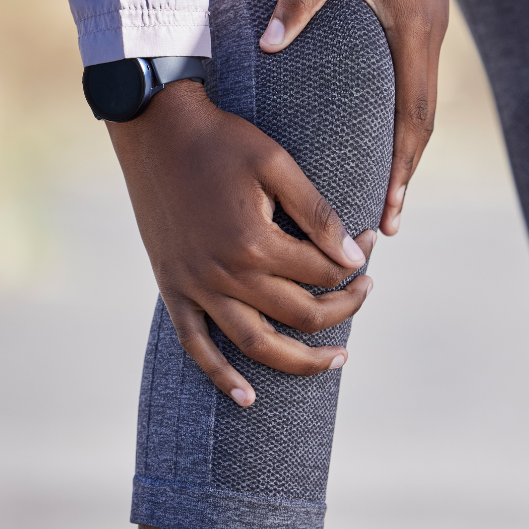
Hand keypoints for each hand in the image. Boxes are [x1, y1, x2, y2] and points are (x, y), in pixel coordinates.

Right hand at [108, 80, 375, 407]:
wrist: (157, 130)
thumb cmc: (223, 140)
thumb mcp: (277, 164)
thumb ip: (316, 213)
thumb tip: (354, 256)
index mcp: (255, 242)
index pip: (322, 273)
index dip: (355, 263)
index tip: (370, 241)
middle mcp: (225, 274)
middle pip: (299, 314)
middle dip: (343, 307)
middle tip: (367, 292)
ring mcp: (196, 287)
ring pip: (255, 345)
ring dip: (299, 361)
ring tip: (336, 361)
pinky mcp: (173, 289)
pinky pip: (196, 346)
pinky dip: (221, 375)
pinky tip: (247, 397)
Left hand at [259, 0, 488, 235]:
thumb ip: (301, 0)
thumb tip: (268, 45)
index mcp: (413, 37)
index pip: (412, 120)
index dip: (401, 168)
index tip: (391, 210)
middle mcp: (426, 41)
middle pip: (421, 124)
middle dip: (405, 172)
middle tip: (389, 217)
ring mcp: (426, 30)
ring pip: (420, 105)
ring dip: (405, 147)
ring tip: (388, 184)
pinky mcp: (419, 17)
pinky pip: (413, 81)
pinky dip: (402, 114)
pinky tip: (383, 123)